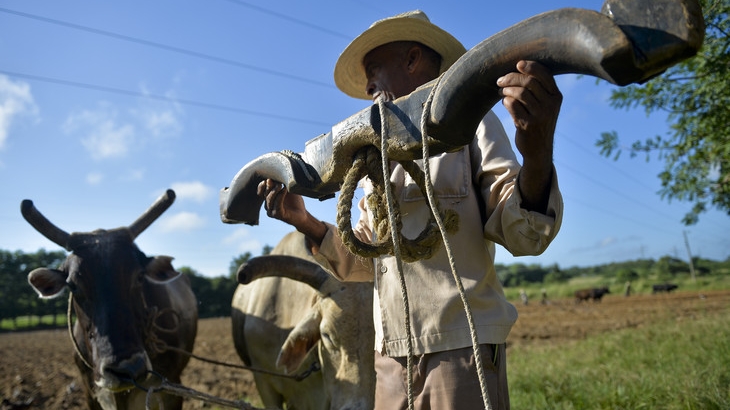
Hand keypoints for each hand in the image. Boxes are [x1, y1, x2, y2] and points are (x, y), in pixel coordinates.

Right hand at [257, 179, 306, 224]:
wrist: (302, 214)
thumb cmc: (294, 201)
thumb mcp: (287, 189)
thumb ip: (280, 183)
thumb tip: (275, 174)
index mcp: (268, 199)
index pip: (260, 191)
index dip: (262, 185)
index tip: (268, 178)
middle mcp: (268, 205)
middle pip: (265, 194)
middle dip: (269, 186)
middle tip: (276, 180)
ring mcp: (272, 211)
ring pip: (270, 199)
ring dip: (275, 191)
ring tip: (281, 184)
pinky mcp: (278, 215)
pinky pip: (277, 204)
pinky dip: (280, 196)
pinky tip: (284, 190)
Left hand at [497, 61, 561, 211]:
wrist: (538, 150)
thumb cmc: (538, 122)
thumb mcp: (545, 106)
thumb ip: (538, 89)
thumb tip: (517, 68)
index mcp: (556, 97)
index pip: (544, 74)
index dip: (530, 66)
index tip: (518, 64)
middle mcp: (551, 105)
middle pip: (528, 82)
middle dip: (511, 78)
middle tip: (500, 81)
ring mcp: (540, 116)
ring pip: (519, 93)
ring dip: (506, 89)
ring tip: (501, 91)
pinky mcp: (527, 125)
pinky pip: (512, 105)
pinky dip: (505, 101)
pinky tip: (504, 102)